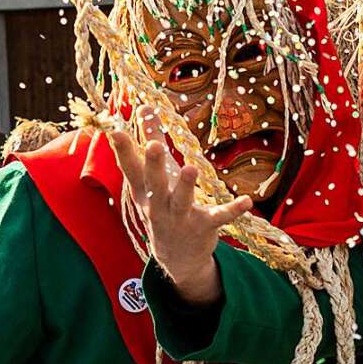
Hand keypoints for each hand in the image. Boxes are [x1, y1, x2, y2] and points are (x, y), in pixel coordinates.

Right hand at [109, 106, 251, 305]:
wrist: (176, 257)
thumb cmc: (163, 205)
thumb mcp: (153, 178)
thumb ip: (150, 139)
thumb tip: (144, 106)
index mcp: (144, 192)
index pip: (131, 169)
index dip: (124, 151)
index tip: (115, 131)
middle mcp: (158, 205)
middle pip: (155, 184)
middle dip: (154, 166)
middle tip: (155, 146)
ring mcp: (181, 217)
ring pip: (182, 200)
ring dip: (186, 185)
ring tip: (192, 168)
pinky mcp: (204, 226)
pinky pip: (219, 217)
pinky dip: (232, 210)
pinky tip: (247, 201)